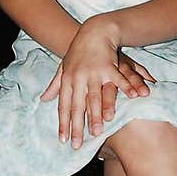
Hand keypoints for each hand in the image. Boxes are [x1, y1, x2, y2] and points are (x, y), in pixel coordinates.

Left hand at [39, 20, 156, 147]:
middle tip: (78, 144)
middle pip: (77, 106)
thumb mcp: (64, 67)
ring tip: (98, 132)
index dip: (63, 124)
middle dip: (78, 126)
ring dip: (97, 115)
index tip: (64, 140)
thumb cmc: (78, 52)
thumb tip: (44, 99)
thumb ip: (55, 85)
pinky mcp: (109, 66)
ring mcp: (94, 72)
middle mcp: (78, 78)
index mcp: (67, 80)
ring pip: (95, 97)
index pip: (63, 106)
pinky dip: (125, 89)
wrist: (93, 31)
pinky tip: (132, 99)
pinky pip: (117, 80)